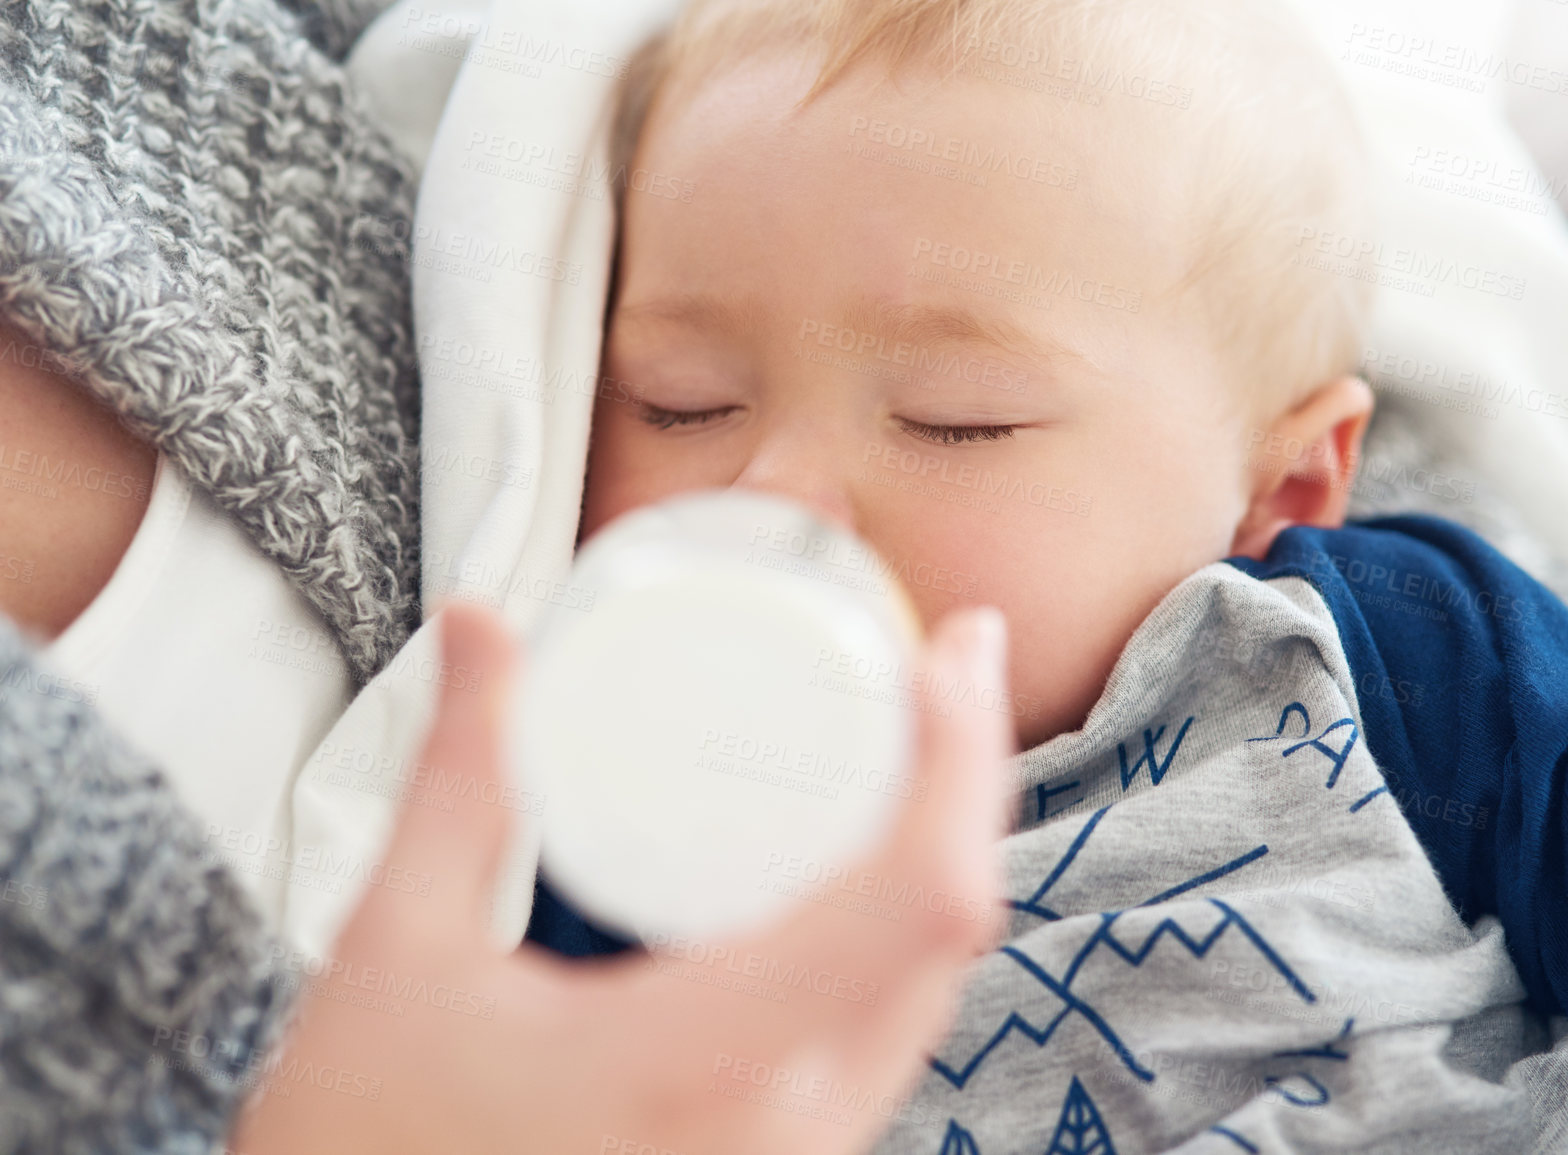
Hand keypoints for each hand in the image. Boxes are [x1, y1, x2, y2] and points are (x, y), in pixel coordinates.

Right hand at [228, 601, 1012, 1154]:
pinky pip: (884, 1047)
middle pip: (949, 934)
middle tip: (943, 671)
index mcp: (701, 1063)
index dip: (963, 762)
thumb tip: (484, 629)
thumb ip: (460, 774)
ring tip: (912, 748)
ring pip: (928, 995)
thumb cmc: (359, 1150)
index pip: (916, 898)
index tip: (955, 658)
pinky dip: (898, 944)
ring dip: (940, 862)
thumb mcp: (396, 949)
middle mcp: (785, 1134)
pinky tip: (862, 877)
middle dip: (967, 784)